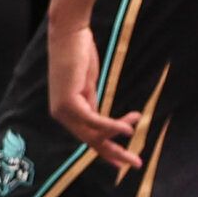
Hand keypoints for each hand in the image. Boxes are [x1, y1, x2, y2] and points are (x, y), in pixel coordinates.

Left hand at [47, 24, 141, 170]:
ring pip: (94, 133)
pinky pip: (94, 120)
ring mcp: (62, 110)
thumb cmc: (78, 53)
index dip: (107, 149)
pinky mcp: (68, 102)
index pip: (89, 136)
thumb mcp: (86, 83)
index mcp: (65, 111)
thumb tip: (99, 118)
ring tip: (137, 142)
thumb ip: (90, 101)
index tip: (123, 161)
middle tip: (136, 164)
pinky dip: (112, 126)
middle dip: (115, 153)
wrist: (70, 32)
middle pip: (91, 141)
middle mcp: (61, 114)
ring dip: (117, 139)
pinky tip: (128, 129)